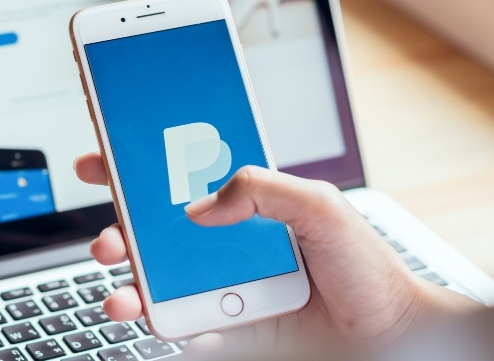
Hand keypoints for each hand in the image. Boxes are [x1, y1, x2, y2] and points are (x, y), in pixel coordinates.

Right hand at [73, 156, 480, 353]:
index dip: (139, 165)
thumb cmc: (367, 268)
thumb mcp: (321, 206)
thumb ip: (263, 189)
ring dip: (126, 281)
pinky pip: (181, 326)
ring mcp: (223, 287)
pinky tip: (156, 317)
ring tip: (119, 286)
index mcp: (248, 204)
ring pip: (157, 280)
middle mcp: (228, 243)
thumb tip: (200, 206)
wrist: (390, 336)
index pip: (183, 175)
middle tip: (107, 235)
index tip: (103, 157)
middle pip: (156, 229)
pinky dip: (157, 323)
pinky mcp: (228, 330)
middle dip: (118, 227)